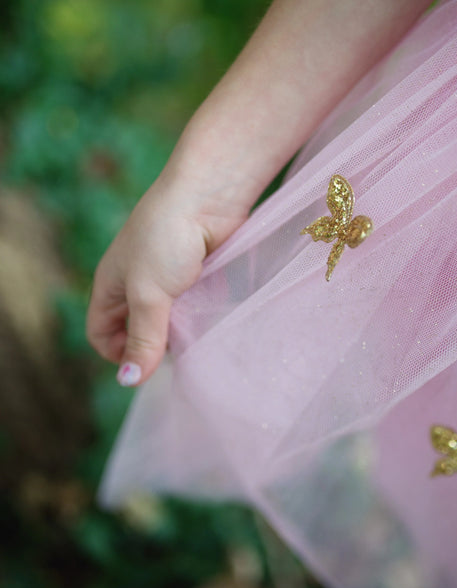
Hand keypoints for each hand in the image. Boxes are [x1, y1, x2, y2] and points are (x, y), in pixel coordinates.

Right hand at [86, 163, 248, 386]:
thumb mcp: (147, 293)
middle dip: (154, 345)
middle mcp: (137, 283)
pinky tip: (214, 319)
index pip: (101, 333)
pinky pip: (194, 305)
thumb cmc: (166, 239)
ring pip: (170, 319)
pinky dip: (201, 315)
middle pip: (138, 329)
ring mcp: (169, 278)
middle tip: (178, 351)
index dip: (118, 353)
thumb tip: (129, 381)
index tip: (147, 362)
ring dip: (181, 331)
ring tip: (198, 336)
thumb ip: (143, 336)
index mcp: (111, 286)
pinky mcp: (198, 274)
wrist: (208, 196)